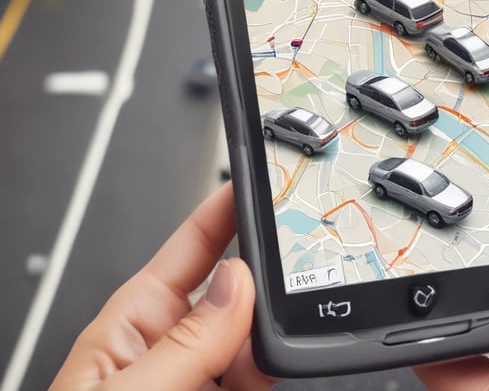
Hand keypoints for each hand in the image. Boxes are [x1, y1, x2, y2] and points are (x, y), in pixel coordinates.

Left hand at [49, 184, 274, 390]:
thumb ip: (181, 344)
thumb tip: (235, 284)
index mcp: (133, 321)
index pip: (190, 246)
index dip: (225, 209)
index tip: (262, 184)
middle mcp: (171, 345)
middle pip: (233, 288)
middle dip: (262, 275)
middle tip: (288, 269)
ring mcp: (200, 375)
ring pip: (254, 333)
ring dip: (272, 326)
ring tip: (279, 330)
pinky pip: (260, 370)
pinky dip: (275, 361)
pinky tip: (274, 360)